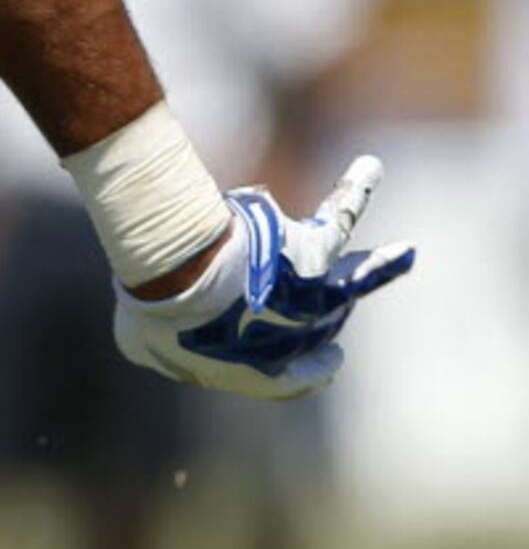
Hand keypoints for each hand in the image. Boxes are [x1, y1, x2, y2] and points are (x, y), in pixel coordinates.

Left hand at [111, 157, 414, 399]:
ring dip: (381, 266)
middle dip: (324, 316)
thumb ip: (155, 345)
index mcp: (266, 373)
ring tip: (405, 254)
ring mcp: (312, 293)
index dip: (311, 372)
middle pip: (321, 324)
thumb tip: (158, 329)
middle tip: (342, 309)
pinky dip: (355, 190)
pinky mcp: (311, 250)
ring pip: (357, 278)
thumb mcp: (143, 343)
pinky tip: (369, 168)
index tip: (331, 361)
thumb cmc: (162, 316)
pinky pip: (341, 214)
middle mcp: (300, 336)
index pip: (295, 380)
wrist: (186, 283)